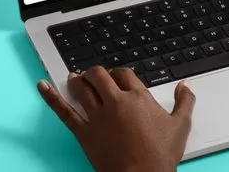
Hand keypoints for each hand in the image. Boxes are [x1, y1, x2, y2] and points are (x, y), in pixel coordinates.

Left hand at [37, 66, 194, 171]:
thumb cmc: (160, 156)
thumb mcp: (180, 126)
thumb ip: (184, 102)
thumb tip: (186, 86)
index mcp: (138, 97)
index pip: (124, 73)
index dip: (120, 73)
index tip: (120, 77)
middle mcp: (116, 102)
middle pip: (100, 75)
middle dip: (97, 73)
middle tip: (96, 76)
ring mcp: (97, 116)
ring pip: (82, 88)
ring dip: (78, 80)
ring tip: (76, 77)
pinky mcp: (84, 132)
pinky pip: (64, 111)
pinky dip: (51, 97)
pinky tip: (42, 86)